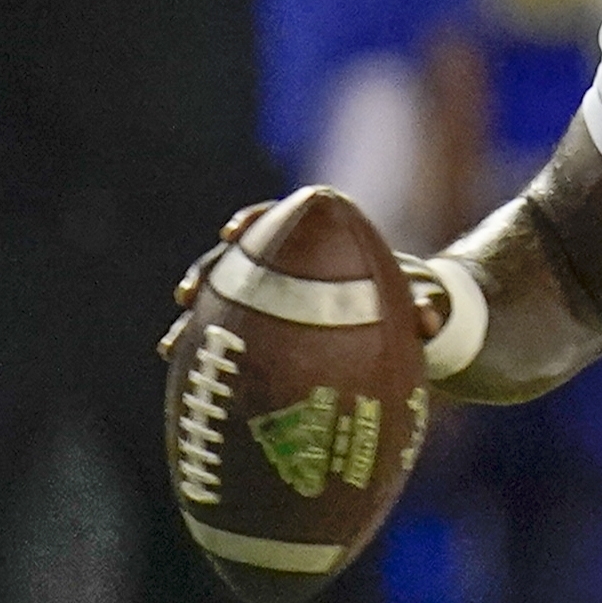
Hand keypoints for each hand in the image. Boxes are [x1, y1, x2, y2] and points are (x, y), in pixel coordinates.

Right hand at [158, 201, 455, 360]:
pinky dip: (215, 357)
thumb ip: (425, 309)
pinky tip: (191, 381)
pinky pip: (237, 343)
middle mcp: (291, 270)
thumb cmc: (418, 309)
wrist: (411, 329)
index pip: (279, 221)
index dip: (253, 223)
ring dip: (200, 322)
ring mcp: (277, 301)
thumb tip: (429, 320)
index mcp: (322, 249)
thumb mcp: (425, 308)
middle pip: (238, 263)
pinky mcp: (272, 333)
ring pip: (227, 305)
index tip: (232, 235)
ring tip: (172, 345)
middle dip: (209, 276)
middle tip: (188, 294)